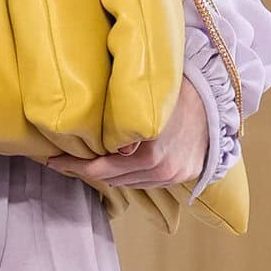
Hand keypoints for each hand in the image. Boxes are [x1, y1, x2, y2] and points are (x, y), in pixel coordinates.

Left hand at [44, 74, 209, 192]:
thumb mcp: (141, 97)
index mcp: (145, 151)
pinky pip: (146, 182)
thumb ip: (115, 114)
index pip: (98, 167)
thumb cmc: (176, 88)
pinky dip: (130, 174)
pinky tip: (120, 163)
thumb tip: (81, 112)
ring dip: (108, 174)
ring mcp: (171, 175)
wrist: (218, 96)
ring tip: (89, 161)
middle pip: (110, 178)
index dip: (72, 164)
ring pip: (127, 182)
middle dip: (85, 170)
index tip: (51, 160)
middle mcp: (158, 168)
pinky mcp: (182, 176)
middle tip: (61, 161)